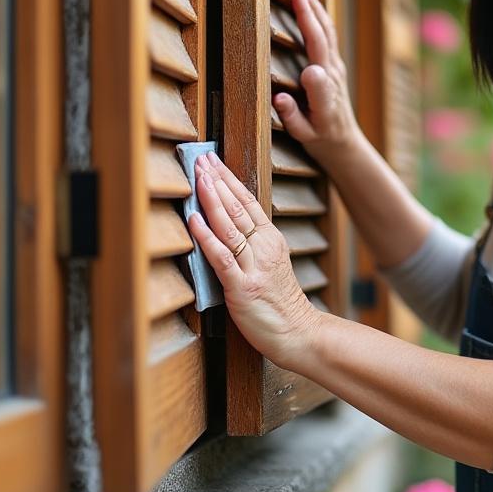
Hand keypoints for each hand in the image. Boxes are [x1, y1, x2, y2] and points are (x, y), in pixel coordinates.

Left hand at [185, 152, 320, 367]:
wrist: (298, 333)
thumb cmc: (280, 303)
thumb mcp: (272, 264)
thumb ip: (254, 243)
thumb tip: (228, 223)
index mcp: (271, 240)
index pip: (248, 201)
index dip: (229, 179)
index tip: (213, 160)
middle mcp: (264, 248)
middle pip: (238, 207)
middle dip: (217, 180)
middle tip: (201, 158)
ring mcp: (254, 266)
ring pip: (231, 226)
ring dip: (213, 199)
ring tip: (199, 177)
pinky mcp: (242, 287)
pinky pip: (222, 257)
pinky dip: (207, 236)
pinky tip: (195, 220)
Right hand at [275, 0, 363, 163]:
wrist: (345, 141)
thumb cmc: (322, 139)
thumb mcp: (305, 135)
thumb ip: (292, 117)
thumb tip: (280, 98)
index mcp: (324, 97)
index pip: (317, 76)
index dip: (312, 73)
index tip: (307, 68)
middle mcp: (333, 77)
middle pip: (323, 40)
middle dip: (310, 15)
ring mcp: (336, 68)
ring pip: (328, 33)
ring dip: (316, 9)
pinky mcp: (335, 64)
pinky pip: (328, 35)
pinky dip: (319, 17)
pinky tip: (311, 5)